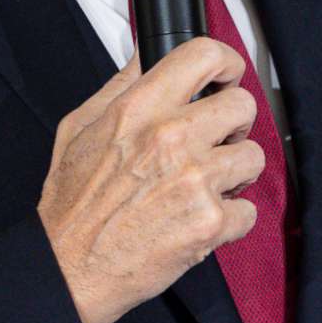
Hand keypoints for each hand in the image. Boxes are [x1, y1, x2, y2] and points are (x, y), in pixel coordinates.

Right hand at [37, 39, 266, 322]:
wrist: (67, 268)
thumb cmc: (72, 203)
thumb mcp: (81, 127)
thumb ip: (121, 87)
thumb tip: (147, 54)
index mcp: (140, 108)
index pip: (204, 55)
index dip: (225, 63)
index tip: (226, 76)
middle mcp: (172, 137)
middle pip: (243, 104)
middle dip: (234, 123)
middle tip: (217, 140)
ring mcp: (195, 180)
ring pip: (254, 156)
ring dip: (236, 173)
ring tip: (208, 185)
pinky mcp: (210, 222)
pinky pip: (249, 210)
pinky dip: (230, 220)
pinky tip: (201, 220)